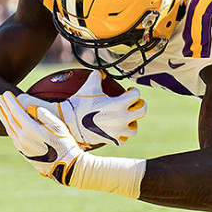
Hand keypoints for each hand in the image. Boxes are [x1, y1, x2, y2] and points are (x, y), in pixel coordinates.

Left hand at [0, 91, 82, 183]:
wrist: (66, 165)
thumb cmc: (65, 143)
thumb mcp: (58, 125)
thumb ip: (44, 114)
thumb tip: (32, 108)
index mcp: (30, 130)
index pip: (16, 112)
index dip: (10, 102)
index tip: (5, 93)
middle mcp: (23, 138)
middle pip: (10, 120)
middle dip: (5, 107)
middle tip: (0, 97)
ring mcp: (22, 147)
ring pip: (9, 129)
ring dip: (4, 118)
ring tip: (0, 109)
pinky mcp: (24, 153)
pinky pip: (13, 137)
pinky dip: (9, 127)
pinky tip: (9, 124)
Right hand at [19, 71, 145, 149]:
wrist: (69, 122)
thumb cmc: (80, 104)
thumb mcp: (89, 86)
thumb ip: (97, 76)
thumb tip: (101, 72)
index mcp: (118, 104)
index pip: (136, 94)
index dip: (133, 91)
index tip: (128, 90)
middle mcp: (121, 118)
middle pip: (142, 111)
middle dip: (139, 105)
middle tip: (133, 103)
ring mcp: (117, 131)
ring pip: (134, 129)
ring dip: (132, 122)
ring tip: (125, 118)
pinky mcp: (111, 139)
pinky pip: (123, 140)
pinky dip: (122, 135)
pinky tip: (117, 129)